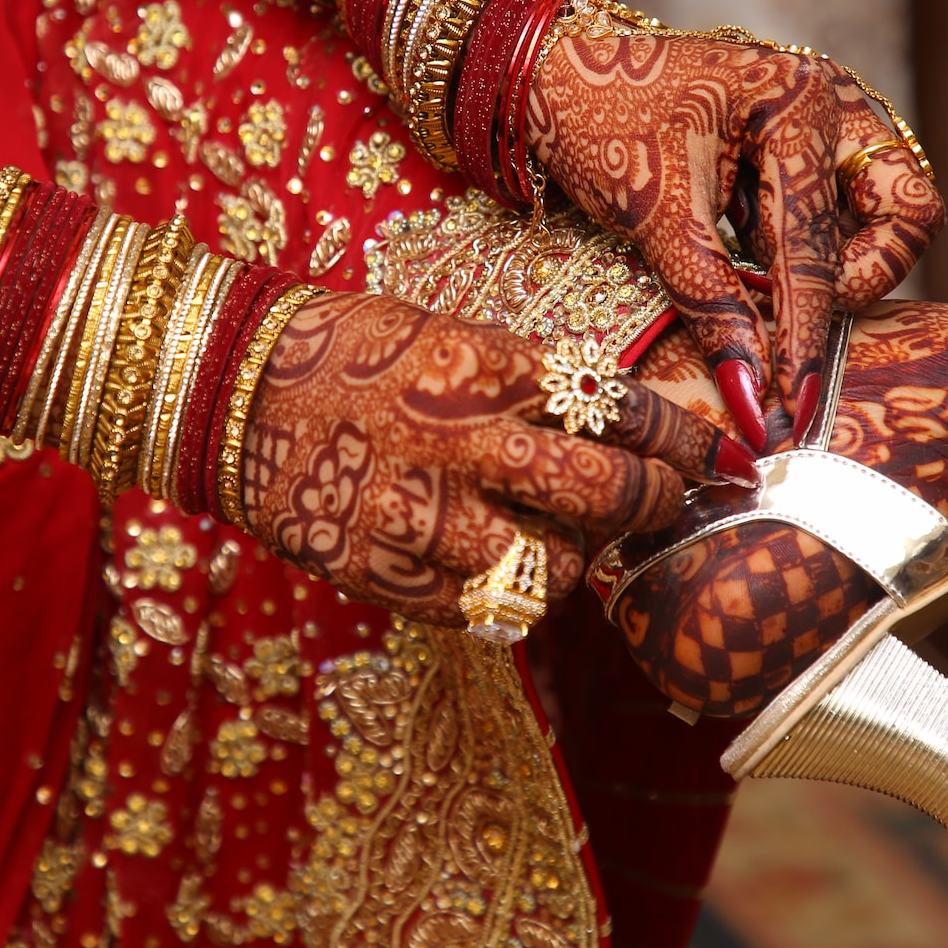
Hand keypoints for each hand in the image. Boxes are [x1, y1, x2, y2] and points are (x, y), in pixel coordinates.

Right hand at [239, 292, 730, 625]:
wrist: (230, 390)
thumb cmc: (348, 351)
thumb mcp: (450, 336)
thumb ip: (530, 384)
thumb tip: (621, 425)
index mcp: (485, 367)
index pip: (620, 405)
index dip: (684, 436)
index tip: (716, 453)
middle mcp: (462, 441)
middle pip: (606, 491)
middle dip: (656, 501)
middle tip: (666, 501)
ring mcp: (420, 514)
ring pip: (552, 569)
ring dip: (579, 561)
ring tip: (571, 543)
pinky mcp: (383, 573)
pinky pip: (481, 610)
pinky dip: (509, 598)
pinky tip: (502, 569)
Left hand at [528, 33, 943, 450]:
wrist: (550, 73)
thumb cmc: (597, 121)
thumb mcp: (653, 215)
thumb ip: (710, 301)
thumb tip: (754, 396)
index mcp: (797, 101)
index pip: (817, 243)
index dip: (804, 331)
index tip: (793, 401)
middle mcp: (831, 104)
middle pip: (909, 213)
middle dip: (864, 276)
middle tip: (796, 313)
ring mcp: (826, 123)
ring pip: (885, 215)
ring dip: (836, 264)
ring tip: (761, 286)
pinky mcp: (806, 149)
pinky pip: (840, 213)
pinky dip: (805, 252)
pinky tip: (751, 267)